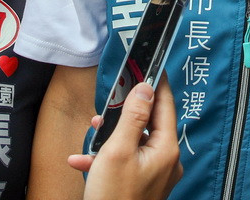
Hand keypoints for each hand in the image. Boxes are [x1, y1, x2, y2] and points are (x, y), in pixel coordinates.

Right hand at [68, 77, 181, 199]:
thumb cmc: (114, 198)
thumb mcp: (118, 151)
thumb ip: (132, 117)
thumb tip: (145, 88)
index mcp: (166, 149)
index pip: (164, 105)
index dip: (156, 83)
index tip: (150, 64)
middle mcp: (166, 161)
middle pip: (149, 123)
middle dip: (127, 111)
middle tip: (114, 96)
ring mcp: (156, 175)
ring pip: (135, 142)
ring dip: (112, 135)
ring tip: (95, 129)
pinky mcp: (143, 185)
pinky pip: (127, 162)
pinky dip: (107, 158)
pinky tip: (83, 160)